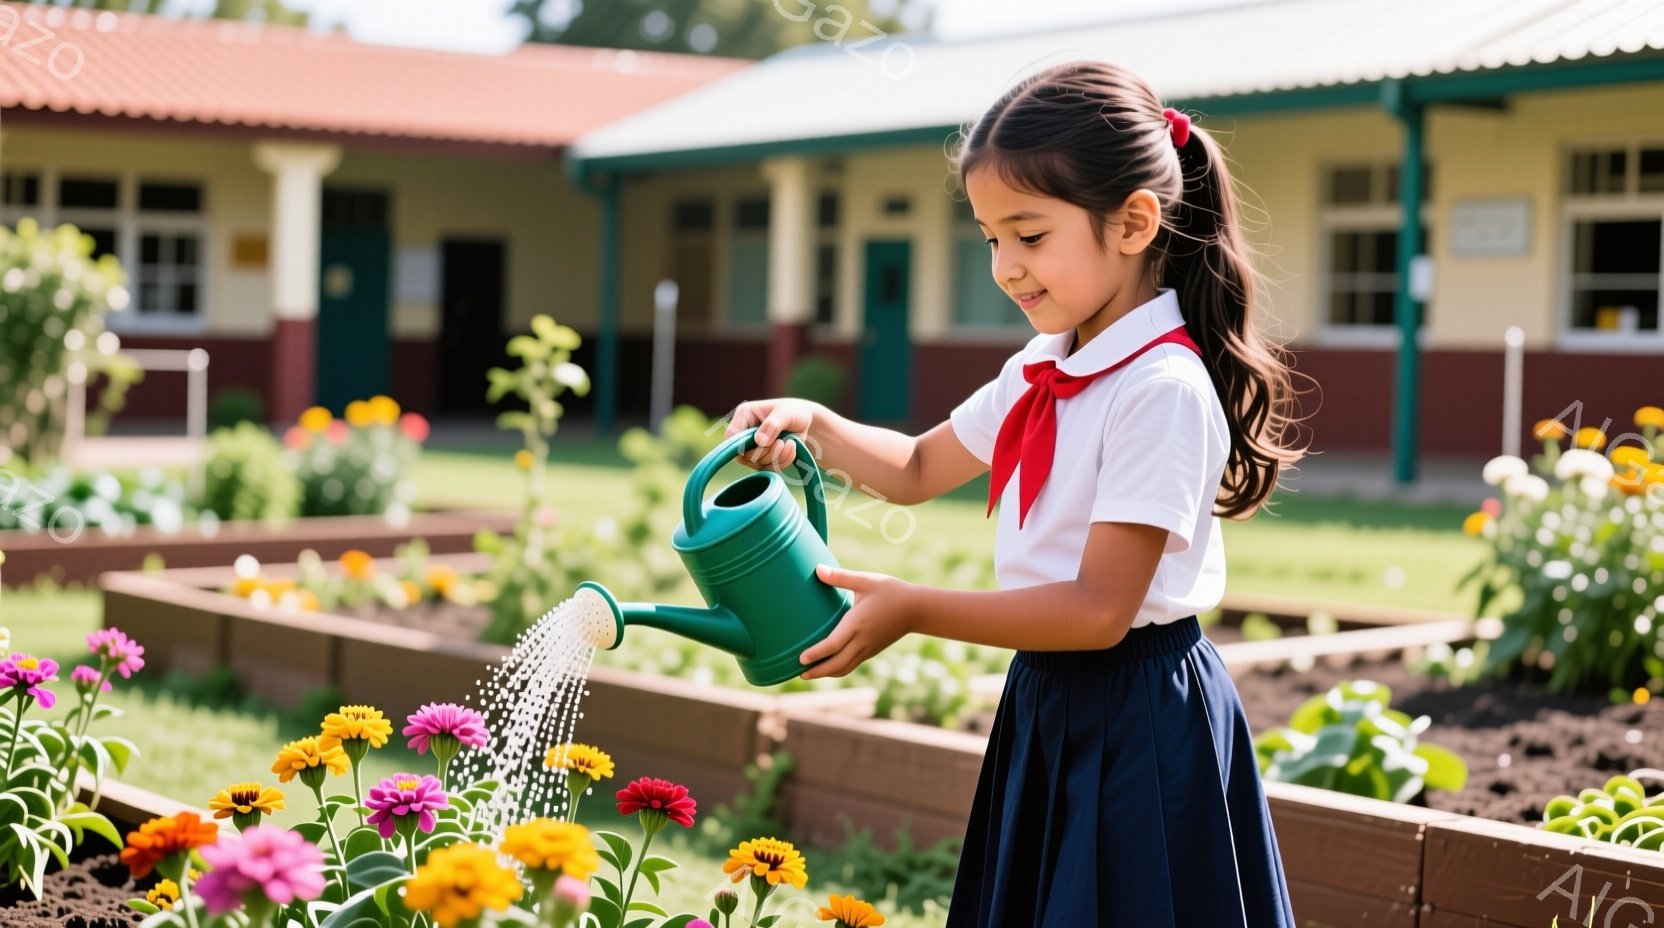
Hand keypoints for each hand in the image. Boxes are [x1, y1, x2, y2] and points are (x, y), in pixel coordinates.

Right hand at [725, 398, 820, 470]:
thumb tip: (759, 441)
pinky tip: (791, 448)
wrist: (805, 422)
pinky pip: (768, 468)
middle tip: (781, 442)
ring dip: (775, 457)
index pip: (731, 435)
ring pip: (756, 463)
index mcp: (744, 415)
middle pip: (743, 454)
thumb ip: (772, 425)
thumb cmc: (793, 412)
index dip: (742, 444)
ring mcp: (752, 447)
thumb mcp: (785, 414)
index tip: (761, 443)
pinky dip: (782, 461)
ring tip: (789, 443)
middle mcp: (744, 433)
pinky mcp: (762, 459)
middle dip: (764, 452)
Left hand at [799, 564, 915, 679]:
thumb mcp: (866, 580)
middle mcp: (862, 640)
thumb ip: (841, 577)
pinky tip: (828, 667)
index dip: (816, 654)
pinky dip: (838, 669)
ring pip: (844, 668)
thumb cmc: (890, 591)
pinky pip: (852, 665)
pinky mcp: (872, 650)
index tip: (800, 659)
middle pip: (836, 664)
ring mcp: (868, 648)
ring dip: (826, 674)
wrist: (916, 609)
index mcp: (857, 624)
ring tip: (809, 674)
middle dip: (817, 671)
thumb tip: (817, 569)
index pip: (833, 645)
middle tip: (798, 673)